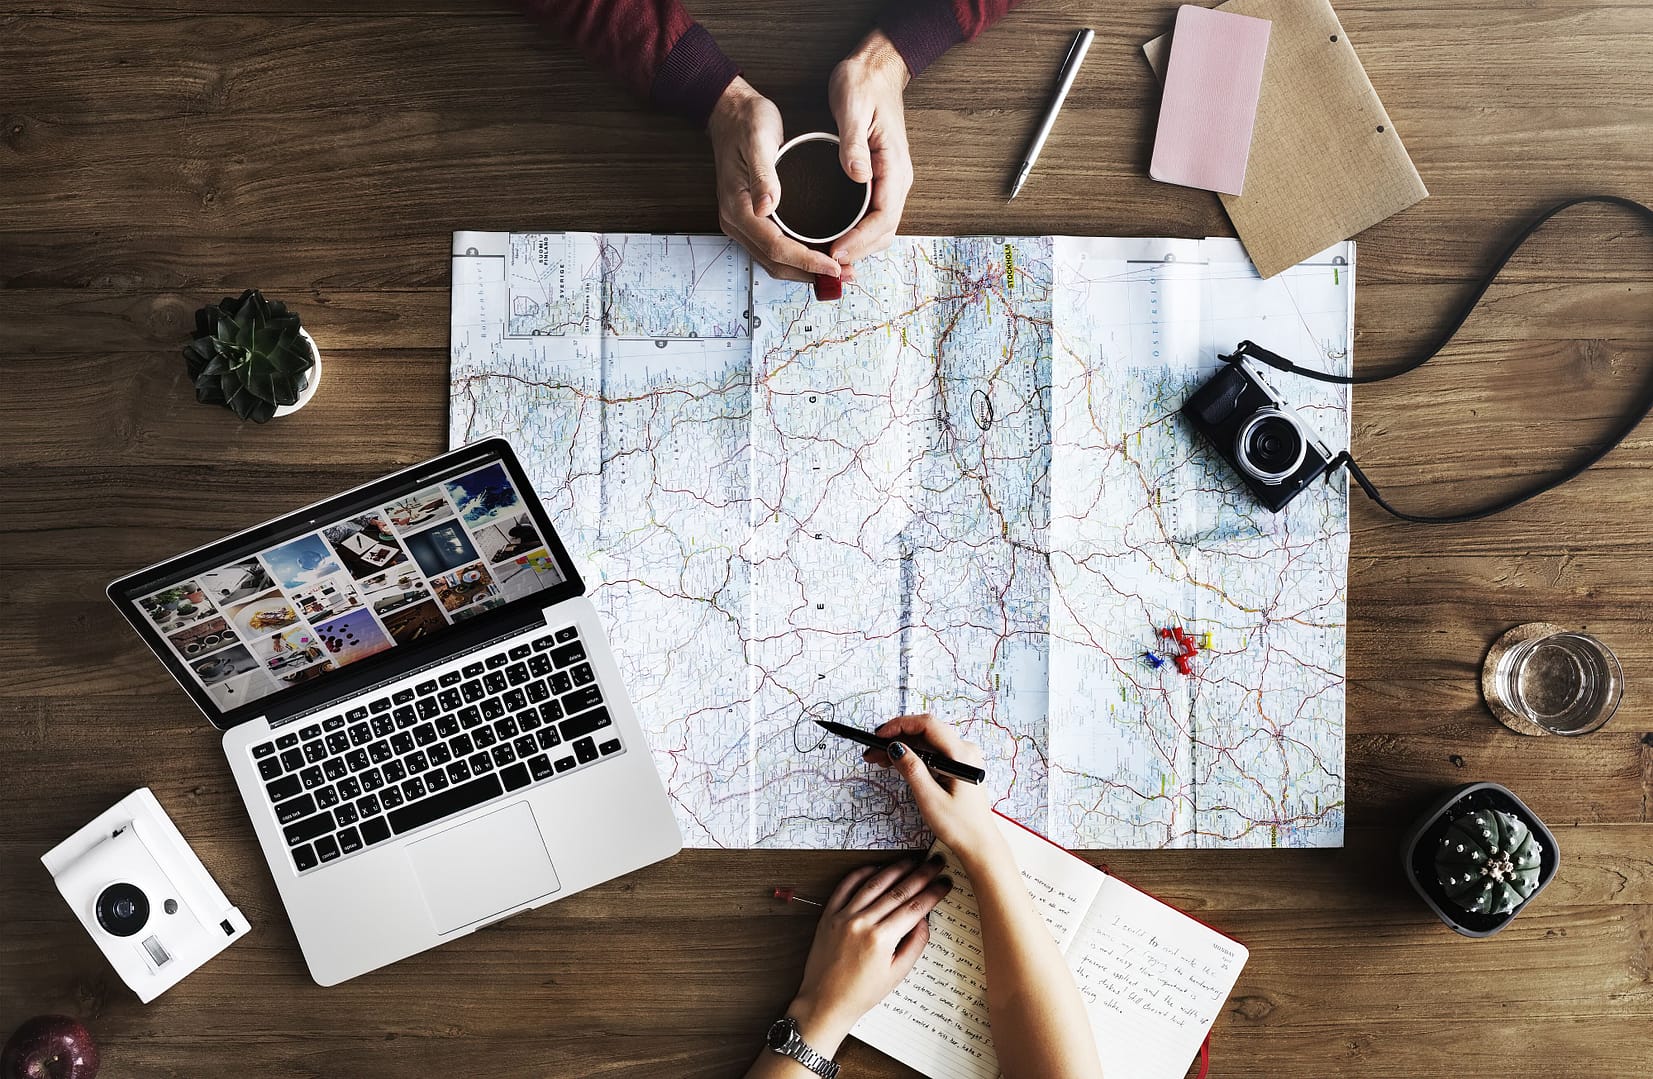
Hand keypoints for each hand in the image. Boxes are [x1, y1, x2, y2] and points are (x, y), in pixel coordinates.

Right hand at [708, 76, 842, 283]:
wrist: (730, 113)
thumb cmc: (746, 122)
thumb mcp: (758, 140)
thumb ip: (763, 175)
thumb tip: (767, 206)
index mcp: (738, 207)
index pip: (775, 246)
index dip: (807, 260)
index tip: (834, 265)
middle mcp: (737, 222)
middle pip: (775, 262)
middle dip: (810, 273)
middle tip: (845, 274)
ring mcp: (742, 223)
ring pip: (774, 261)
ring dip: (805, 270)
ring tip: (838, 271)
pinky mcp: (751, 219)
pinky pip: (774, 249)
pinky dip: (797, 258)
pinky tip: (819, 255)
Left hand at [786, 857, 953, 1049]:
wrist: (825, 1002)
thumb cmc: (861, 994)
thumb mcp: (896, 974)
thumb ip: (915, 944)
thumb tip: (925, 919)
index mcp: (881, 939)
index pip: (915, 908)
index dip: (933, 893)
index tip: (944, 883)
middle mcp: (862, 923)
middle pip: (898, 891)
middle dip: (921, 875)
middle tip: (935, 864)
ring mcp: (843, 916)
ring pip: (874, 883)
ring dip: (895, 869)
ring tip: (912, 861)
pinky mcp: (829, 914)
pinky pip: (846, 886)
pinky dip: (862, 873)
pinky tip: (876, 868)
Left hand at [826, 30, 913, 265]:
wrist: (877, 68)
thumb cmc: (864, 83)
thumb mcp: (853, 107)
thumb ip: (854, 143)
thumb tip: (857, 176)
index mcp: (894, 166)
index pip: (883, 217)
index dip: (860, 240)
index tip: (836, 252)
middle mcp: (897, 179)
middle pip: (884, 232)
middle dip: (859, 252)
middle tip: (827, 265)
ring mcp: (890, 181)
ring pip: (880, 228)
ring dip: (859, 248)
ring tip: (830, 259)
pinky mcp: (880, 179)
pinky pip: (873, 216)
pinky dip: (858, 234)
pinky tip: (837, 239)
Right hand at [865, 714, 1008, 869]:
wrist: (979, 844)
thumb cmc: (960, 826)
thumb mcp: (930, 799)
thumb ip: (912, 769)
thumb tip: (895, 747)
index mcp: (962, 755)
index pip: (927, 725)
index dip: (900, 725)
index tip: (878, 735)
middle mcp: (964, 751)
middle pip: (925, 732)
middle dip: (896, 737)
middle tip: (872, 751)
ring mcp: (962, 758)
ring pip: (926, 742)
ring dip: (902, 746)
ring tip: (879, 758)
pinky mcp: (958, 766)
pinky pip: (932, 753)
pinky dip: (913, 755)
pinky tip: (896, 762)